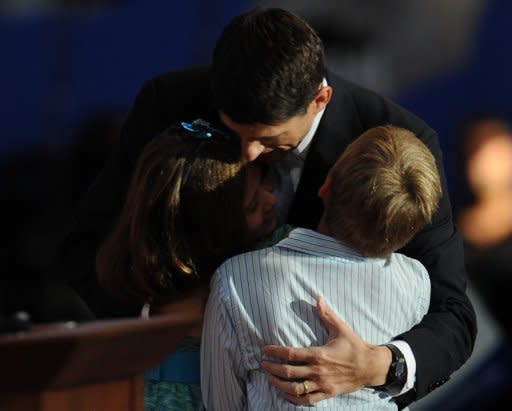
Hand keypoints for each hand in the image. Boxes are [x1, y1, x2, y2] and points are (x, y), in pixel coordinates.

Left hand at [260, 296, 390, 404]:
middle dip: (272, 369)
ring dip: (279, 385)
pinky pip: (307, 400)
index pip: (291, 354)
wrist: (371, 366)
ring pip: (295, 389)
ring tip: (270, 379)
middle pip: (289, 372)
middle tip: (263, 365)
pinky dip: (294, 398)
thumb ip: (327, 314)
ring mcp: (322, 384)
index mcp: (319, 354)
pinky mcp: (327, 393)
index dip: (275, 352)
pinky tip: (286, 393)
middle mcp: (318, 371)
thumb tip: (318, 298)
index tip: (265, 350)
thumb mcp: (341, 327)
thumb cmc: (354, 346)